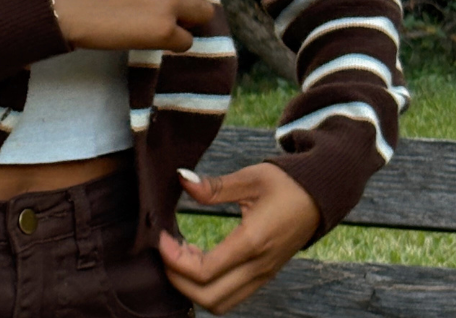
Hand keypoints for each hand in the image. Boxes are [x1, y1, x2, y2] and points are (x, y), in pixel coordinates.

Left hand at [159, 163, 320, 314]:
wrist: (320, 197)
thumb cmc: (286, 184)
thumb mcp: (249, 178)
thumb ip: (214, 186)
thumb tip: (182, 179)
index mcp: (253, 242)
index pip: (205, 271)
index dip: (175, 259)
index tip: (161, 237)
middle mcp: (258, 266)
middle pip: (210, 298)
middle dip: (178, 280)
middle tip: (165, 250)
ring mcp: (263, 274)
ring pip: (221, 302)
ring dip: (193, 287)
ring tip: (181, 253)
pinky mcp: (264, 274)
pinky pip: (232, 295)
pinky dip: (209, 286)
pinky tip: (199, 256)